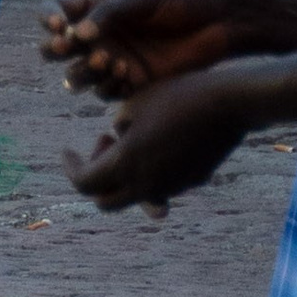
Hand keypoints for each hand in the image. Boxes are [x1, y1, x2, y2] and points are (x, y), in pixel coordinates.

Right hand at [43, 0, 270, 96]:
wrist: (222, 21)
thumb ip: (110, 12)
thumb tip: (76, 33)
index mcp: (99, 4)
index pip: (57, 10)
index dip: (49, 18)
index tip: (59, 25)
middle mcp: (101, 34)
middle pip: (58, 48)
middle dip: (57, 50)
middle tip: (70, 48)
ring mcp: (115, 59)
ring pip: (79, 75)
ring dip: (84, 72)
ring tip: (107, 61)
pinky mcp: (133, 83)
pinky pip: (106, 92)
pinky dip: (109, 86)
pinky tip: (126, 75)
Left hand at [65, 58, 271, 214]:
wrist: (229, 104)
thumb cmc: (179, 95)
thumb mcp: (137, 102)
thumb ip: (119, 125)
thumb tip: (117, 134)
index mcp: (126, 164)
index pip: (84, 182)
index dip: (71, 167)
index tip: (66, 150)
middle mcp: (146, 184)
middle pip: (106, 201)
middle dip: (96, 176)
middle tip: (103, 143)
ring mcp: (171, 187)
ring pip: (135, 195)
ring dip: (124, 173)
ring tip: (132, 135)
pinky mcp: (191, 181)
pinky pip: (162, 183)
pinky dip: (150, 169)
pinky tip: (161, 138)